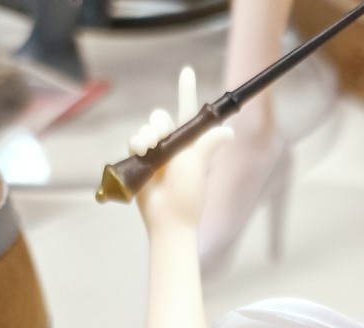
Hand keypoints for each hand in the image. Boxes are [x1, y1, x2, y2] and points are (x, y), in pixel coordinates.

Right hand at [132, 67, 233, 232]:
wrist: (167, 219)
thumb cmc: (187, 195)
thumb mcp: (198, 166)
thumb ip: (208, 144)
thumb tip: (229, 132)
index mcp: (189, 143)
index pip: (188, 111)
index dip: (187, 91)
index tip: (187, 71)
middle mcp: (173, 145)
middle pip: (160, 117)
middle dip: (157, 124)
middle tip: (157, 139)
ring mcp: (156, 154)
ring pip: (145, 129)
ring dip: (144, 134)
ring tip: (145, 149)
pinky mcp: (140, 162)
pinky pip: (134, 141)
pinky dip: (135, 144)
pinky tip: (138, 152)